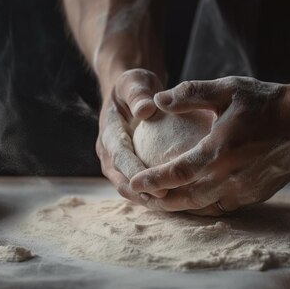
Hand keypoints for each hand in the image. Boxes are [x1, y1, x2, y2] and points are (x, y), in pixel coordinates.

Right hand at [97, 68, 165, 202]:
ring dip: (150, 200)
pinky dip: (156, 194)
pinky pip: (142, 185)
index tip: (154, 181)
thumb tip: (145, 109)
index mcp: (108, 134)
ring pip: (131, 189)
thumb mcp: (134, 82)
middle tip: (169, 202)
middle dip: (142, 194)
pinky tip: (181, 198)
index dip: (134, 171)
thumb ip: (138, 94)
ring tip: (176, 206)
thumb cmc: (134, 85)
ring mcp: (117, 164)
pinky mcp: (129, 169)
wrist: (129, 93)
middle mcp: (109, 153)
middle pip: (122, 180)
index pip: (119, 156)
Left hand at [129, 76, 289, 215]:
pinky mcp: (256, 195)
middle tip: (138, 196)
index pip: (175, 174)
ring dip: (178, 206)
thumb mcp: (228, 89)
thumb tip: (156, 100)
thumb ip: (190, 94)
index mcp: (219, 152)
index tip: (133, 181)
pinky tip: (191, 199)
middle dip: (158, 200)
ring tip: (159, 201)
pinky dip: (202, 206)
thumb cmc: (267, 101)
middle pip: (185, 199)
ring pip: (203, 207)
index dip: (151, 180)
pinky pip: (222, 206)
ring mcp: (245, 190)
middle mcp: (230, 178)